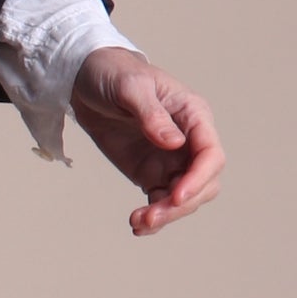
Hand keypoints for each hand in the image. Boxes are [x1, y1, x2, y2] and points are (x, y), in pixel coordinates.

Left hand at [69, 47, 224, 237]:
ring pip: (185, 198)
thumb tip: (174, 143)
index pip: (211, 154)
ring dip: (166, 214)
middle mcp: (189, 141)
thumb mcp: (130, 87)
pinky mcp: (151, 173)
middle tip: (150, 215)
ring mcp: (171, 160)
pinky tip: (137, 224)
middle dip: (181, 204)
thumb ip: (152, 114)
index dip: (199, 179)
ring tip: (138, 221)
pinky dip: (153, 216)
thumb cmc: (114, 73)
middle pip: (204, 183)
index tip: (175, 196)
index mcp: (193, 115)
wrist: (86, 79)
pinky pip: (161, 201)